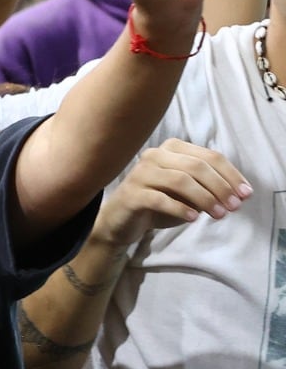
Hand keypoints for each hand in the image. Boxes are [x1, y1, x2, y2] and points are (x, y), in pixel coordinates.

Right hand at [94, 138, 250, 248]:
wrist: (123, 219)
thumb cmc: (160, 202)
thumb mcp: (190, 194)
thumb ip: (211, 189)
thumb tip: (240, 194)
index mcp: (172, 149)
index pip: (210, 156)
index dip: (231, 175)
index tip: (246, 195)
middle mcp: (154, 155)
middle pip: (196, 166)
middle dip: (220, 187)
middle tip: (234, 207)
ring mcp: (141, 173)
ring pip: (180, 180)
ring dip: (205, 199)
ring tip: (219, 215)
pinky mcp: (131, 194)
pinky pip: (160, 199)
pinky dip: (180, 209)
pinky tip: (193, 219)